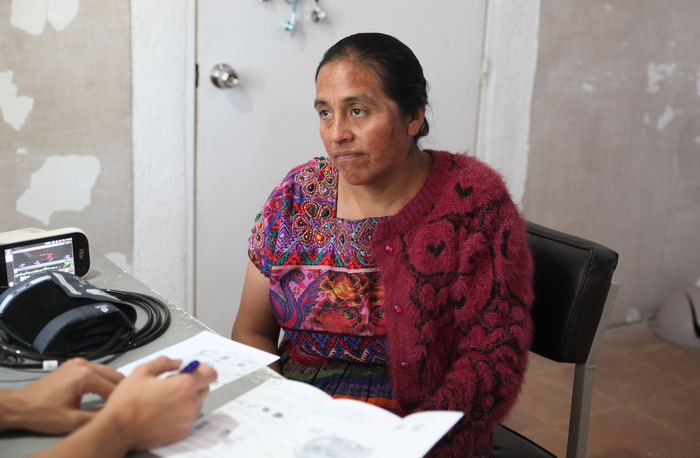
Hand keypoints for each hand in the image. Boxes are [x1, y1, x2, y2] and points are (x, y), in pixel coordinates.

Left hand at [1, 358, 123, 433]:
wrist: (21, 405)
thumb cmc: (44, 413)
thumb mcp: (72, 421)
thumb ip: (97, 417)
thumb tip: (115, 415)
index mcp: (85, 376)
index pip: (113, 388)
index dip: (120, 401)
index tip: (125, 410)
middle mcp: (84, 364)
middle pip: (114, 375)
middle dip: (121, 389)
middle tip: (126, 404)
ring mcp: (78, 362)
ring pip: (107, 371)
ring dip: (113, 383)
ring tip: (116, 399)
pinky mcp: (74, 364)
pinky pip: (97, 369)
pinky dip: (103, 379)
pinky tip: (103, 391)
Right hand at [98, 356, 216, 450]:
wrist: (117, 430)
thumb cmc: (126, 402)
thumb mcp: (142, 371)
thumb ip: (165, 362)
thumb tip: (178, 362)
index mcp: (183, 386)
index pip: (211, 374)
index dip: (203, 369)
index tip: (193, 369)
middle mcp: (189, 404)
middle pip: (205, 387)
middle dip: (194, 383)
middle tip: (176, 382)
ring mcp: (187, 420)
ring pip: (198, 403)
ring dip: (188, 398)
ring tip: (167, 398)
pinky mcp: (182, 432)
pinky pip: (189, 417)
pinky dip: (182, 412)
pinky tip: (164, 411)